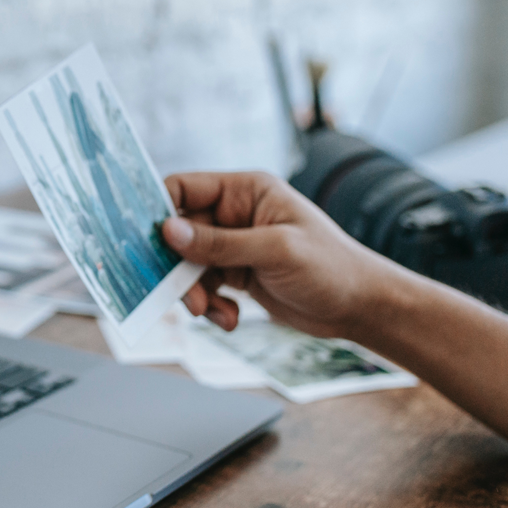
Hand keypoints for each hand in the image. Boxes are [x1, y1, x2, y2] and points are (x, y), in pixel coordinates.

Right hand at [161, 171, 402, 338]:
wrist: (360, 307)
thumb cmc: (331, 267)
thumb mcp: (274, 251)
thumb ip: (220, 243)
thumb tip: (168, 232)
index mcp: (245, 191)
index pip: (184, 189)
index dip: (160, 212)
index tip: (147, 243)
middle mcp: (235, 214)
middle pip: (179, 234)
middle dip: (178, 268)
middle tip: (187, 299)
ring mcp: (234, 245)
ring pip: (188, 265)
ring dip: (194, 294)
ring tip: (214, 314)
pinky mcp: (237, 274)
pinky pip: (204, 287)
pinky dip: (210, 306)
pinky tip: (230, 319)